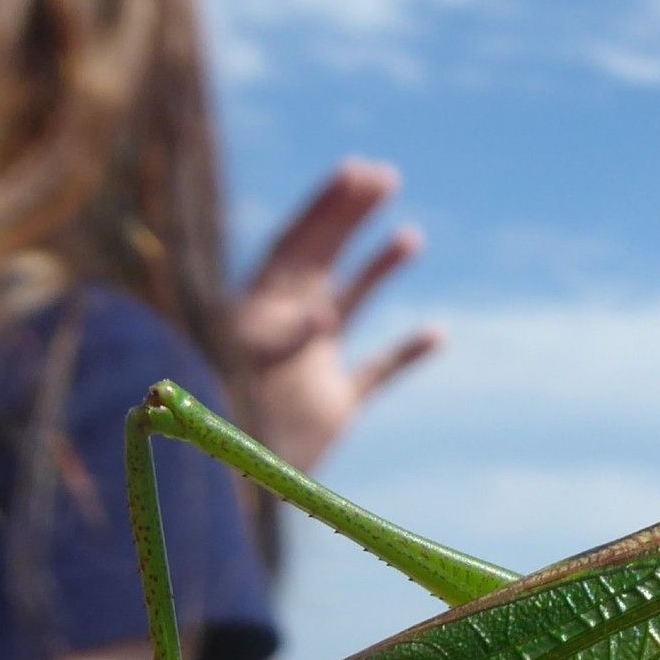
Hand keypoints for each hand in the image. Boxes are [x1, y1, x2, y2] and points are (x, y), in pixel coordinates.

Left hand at [235, 158, 441, 472]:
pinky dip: (406, 352)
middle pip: (323, 257)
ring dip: (378, 270)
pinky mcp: (334, 406)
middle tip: (384, 175)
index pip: (295, 243)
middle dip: (351, 216)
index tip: (357, 170)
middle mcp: (285, 327)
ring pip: (350, 304)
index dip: (326, 205)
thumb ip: (277, 344)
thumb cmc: (222, 426)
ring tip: (410, 237)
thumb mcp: (242, 378)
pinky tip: (437, 333)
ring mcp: (311, 364)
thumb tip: (319, 317)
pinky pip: (377, 371)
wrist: (226, 488)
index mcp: (257, 309)